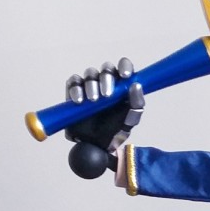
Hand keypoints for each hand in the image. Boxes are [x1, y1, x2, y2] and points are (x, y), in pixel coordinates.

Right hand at [64, 59, 143, 179]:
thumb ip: (136, 104)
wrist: (95, 144)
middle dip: (107, 78)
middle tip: (107, 94)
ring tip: (93, 100)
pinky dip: (76, 89)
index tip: (125, 75)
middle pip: (106, 68)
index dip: (125, 66)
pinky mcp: (74, 90)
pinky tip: (80, 101)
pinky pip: (74, 82)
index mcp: (122, 84)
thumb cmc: (115, 129)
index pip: (124, 67)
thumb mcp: (130, 119)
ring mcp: (90, 84)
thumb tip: (136, 86)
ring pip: (90, 73)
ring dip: (92, 85)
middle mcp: (106, 80)